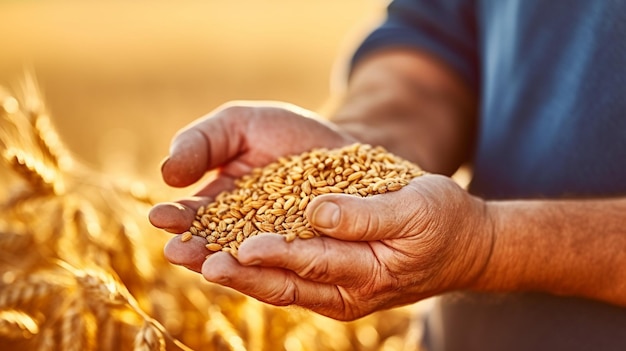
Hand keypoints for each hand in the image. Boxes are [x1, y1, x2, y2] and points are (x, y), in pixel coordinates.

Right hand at [148, 101, 355, 255]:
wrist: (341, 141)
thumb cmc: (283, 132)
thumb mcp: (237, 125)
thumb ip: (201, 144)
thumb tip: (166, 174)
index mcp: (221, 209)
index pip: (193, 219)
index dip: (176, 218)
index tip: (159, 216)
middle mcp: (247, 236)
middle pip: (218, 250)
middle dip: (197, 252)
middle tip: (177, 252)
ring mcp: (282, 249)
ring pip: (255, 264)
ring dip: (232, 268)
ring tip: (213, 265)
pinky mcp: (316, 255)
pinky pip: (299, 262)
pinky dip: (284, 263)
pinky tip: (271, 258)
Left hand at [171, 174, 493, 320]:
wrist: (461, 244)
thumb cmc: (442, 221)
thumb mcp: (414, 208)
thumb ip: (365, 215)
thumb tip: (319, 211)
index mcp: (367, 274)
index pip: (313, 264)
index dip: (278, 254)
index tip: (241, 245)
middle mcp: (343, 292)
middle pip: (281, 283)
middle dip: (236, 271)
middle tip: (191, 257)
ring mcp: (332, 289)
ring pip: (274, 282)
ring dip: (231, 269)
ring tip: (188, 254)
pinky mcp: (326, 277)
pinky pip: (282, 274)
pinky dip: (249, 264)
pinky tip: (218, 248)